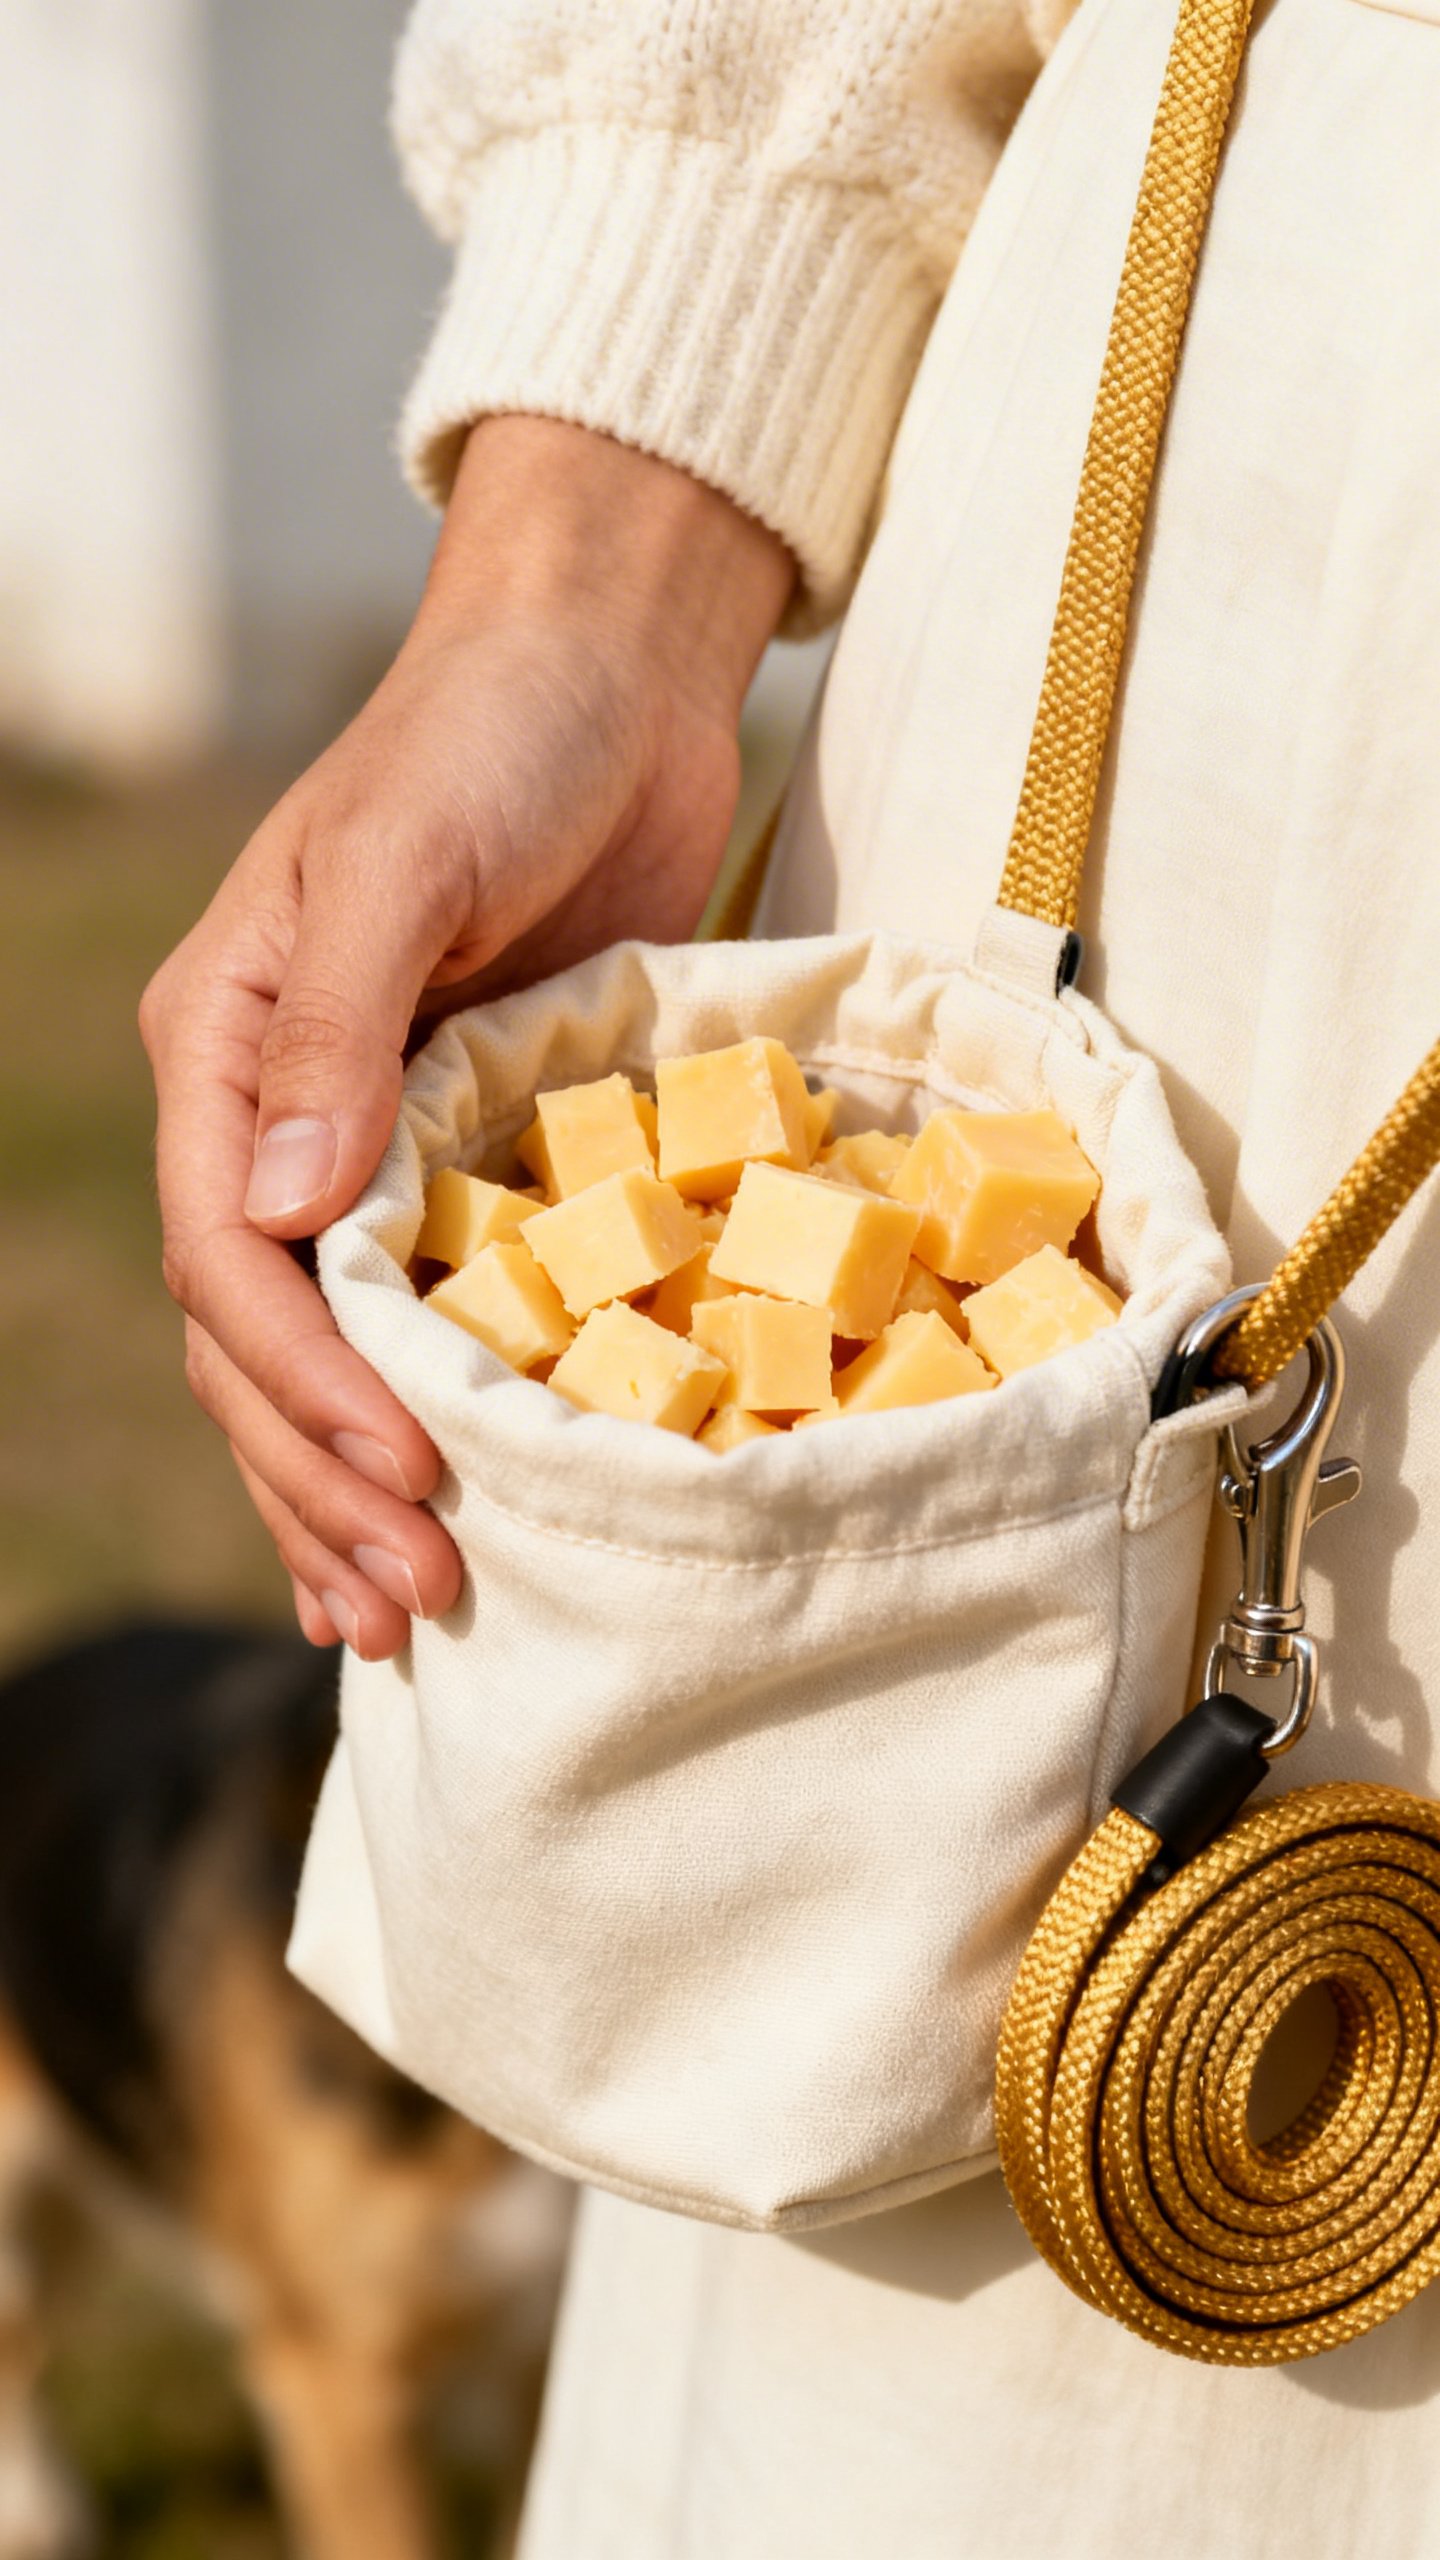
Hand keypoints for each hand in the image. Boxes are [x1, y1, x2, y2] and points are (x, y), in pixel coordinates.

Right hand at [140, 418, 793, 1657]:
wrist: (608, 676)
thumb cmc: (495, 740)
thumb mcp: (402, 860)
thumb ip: (337, 1029)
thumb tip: (279, 1216)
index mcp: (226, 1050)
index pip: (229, 1257)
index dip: (301, 1383)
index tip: (396, 1473)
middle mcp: (274, 1119)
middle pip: (261, 1342)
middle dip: (325, 1476)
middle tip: (417, 1594)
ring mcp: (367, 1151)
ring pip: (327, 1359)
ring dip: (350, 1491)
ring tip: (404, 1615)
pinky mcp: (469, 1163)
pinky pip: (421, 1324)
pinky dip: (413, 1428)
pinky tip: (432, 1527)